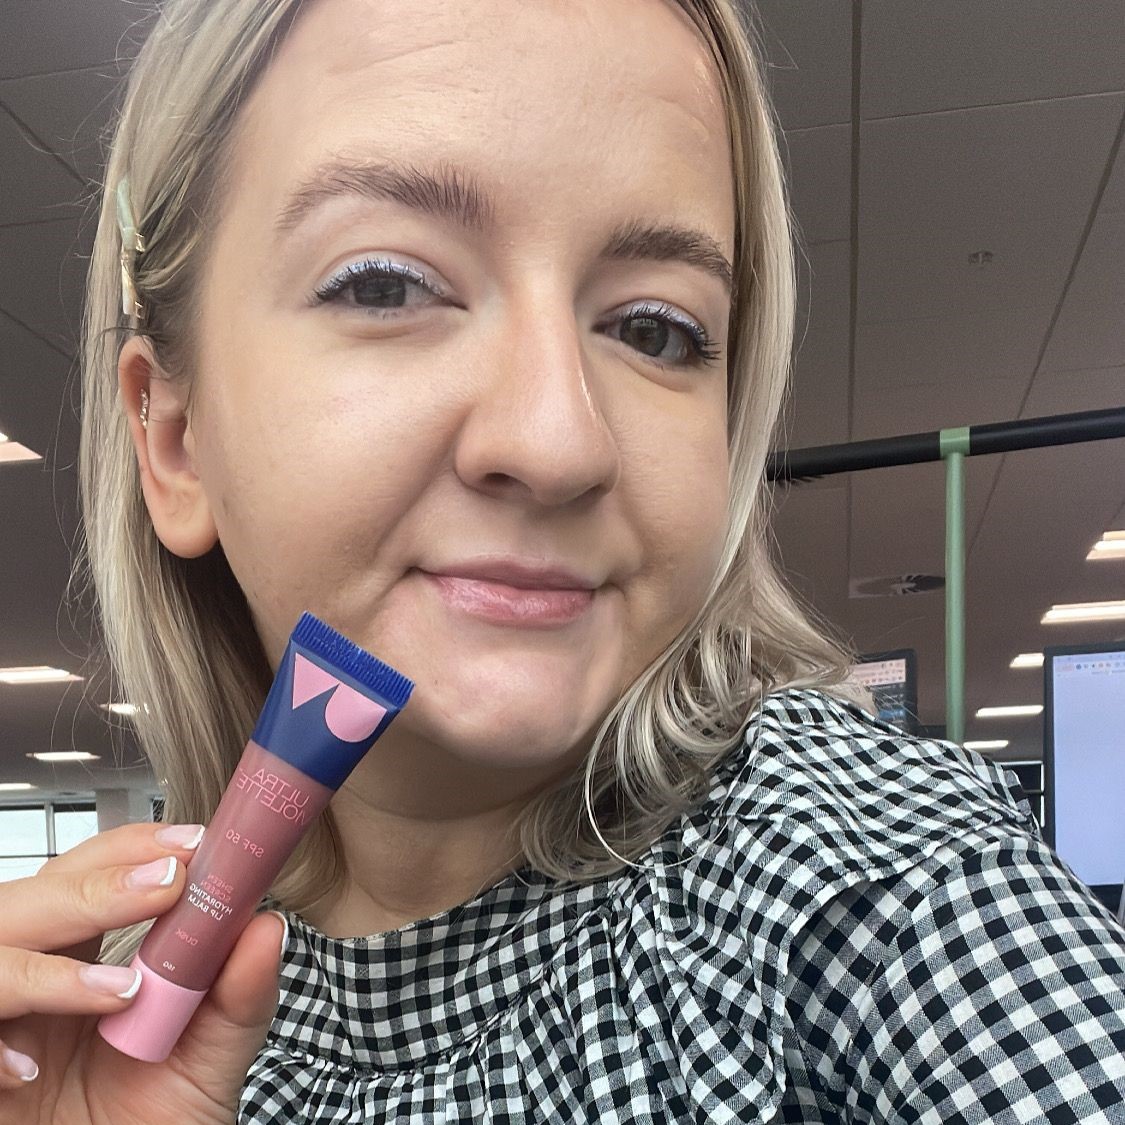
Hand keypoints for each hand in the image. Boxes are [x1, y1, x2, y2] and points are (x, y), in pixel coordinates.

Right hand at [0, 821, 284, 1123]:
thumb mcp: (210, 1064)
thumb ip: (239, 999)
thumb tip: (267, 927)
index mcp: (83, 965)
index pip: (89, 875)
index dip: (130, 850)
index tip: (191, 844)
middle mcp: (33, 987)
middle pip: (28, 899)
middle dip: (95, 884)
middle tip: (165, 885)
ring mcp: (2, 1027)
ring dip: (45, 968)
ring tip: (121, 993)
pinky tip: (29, 1072)